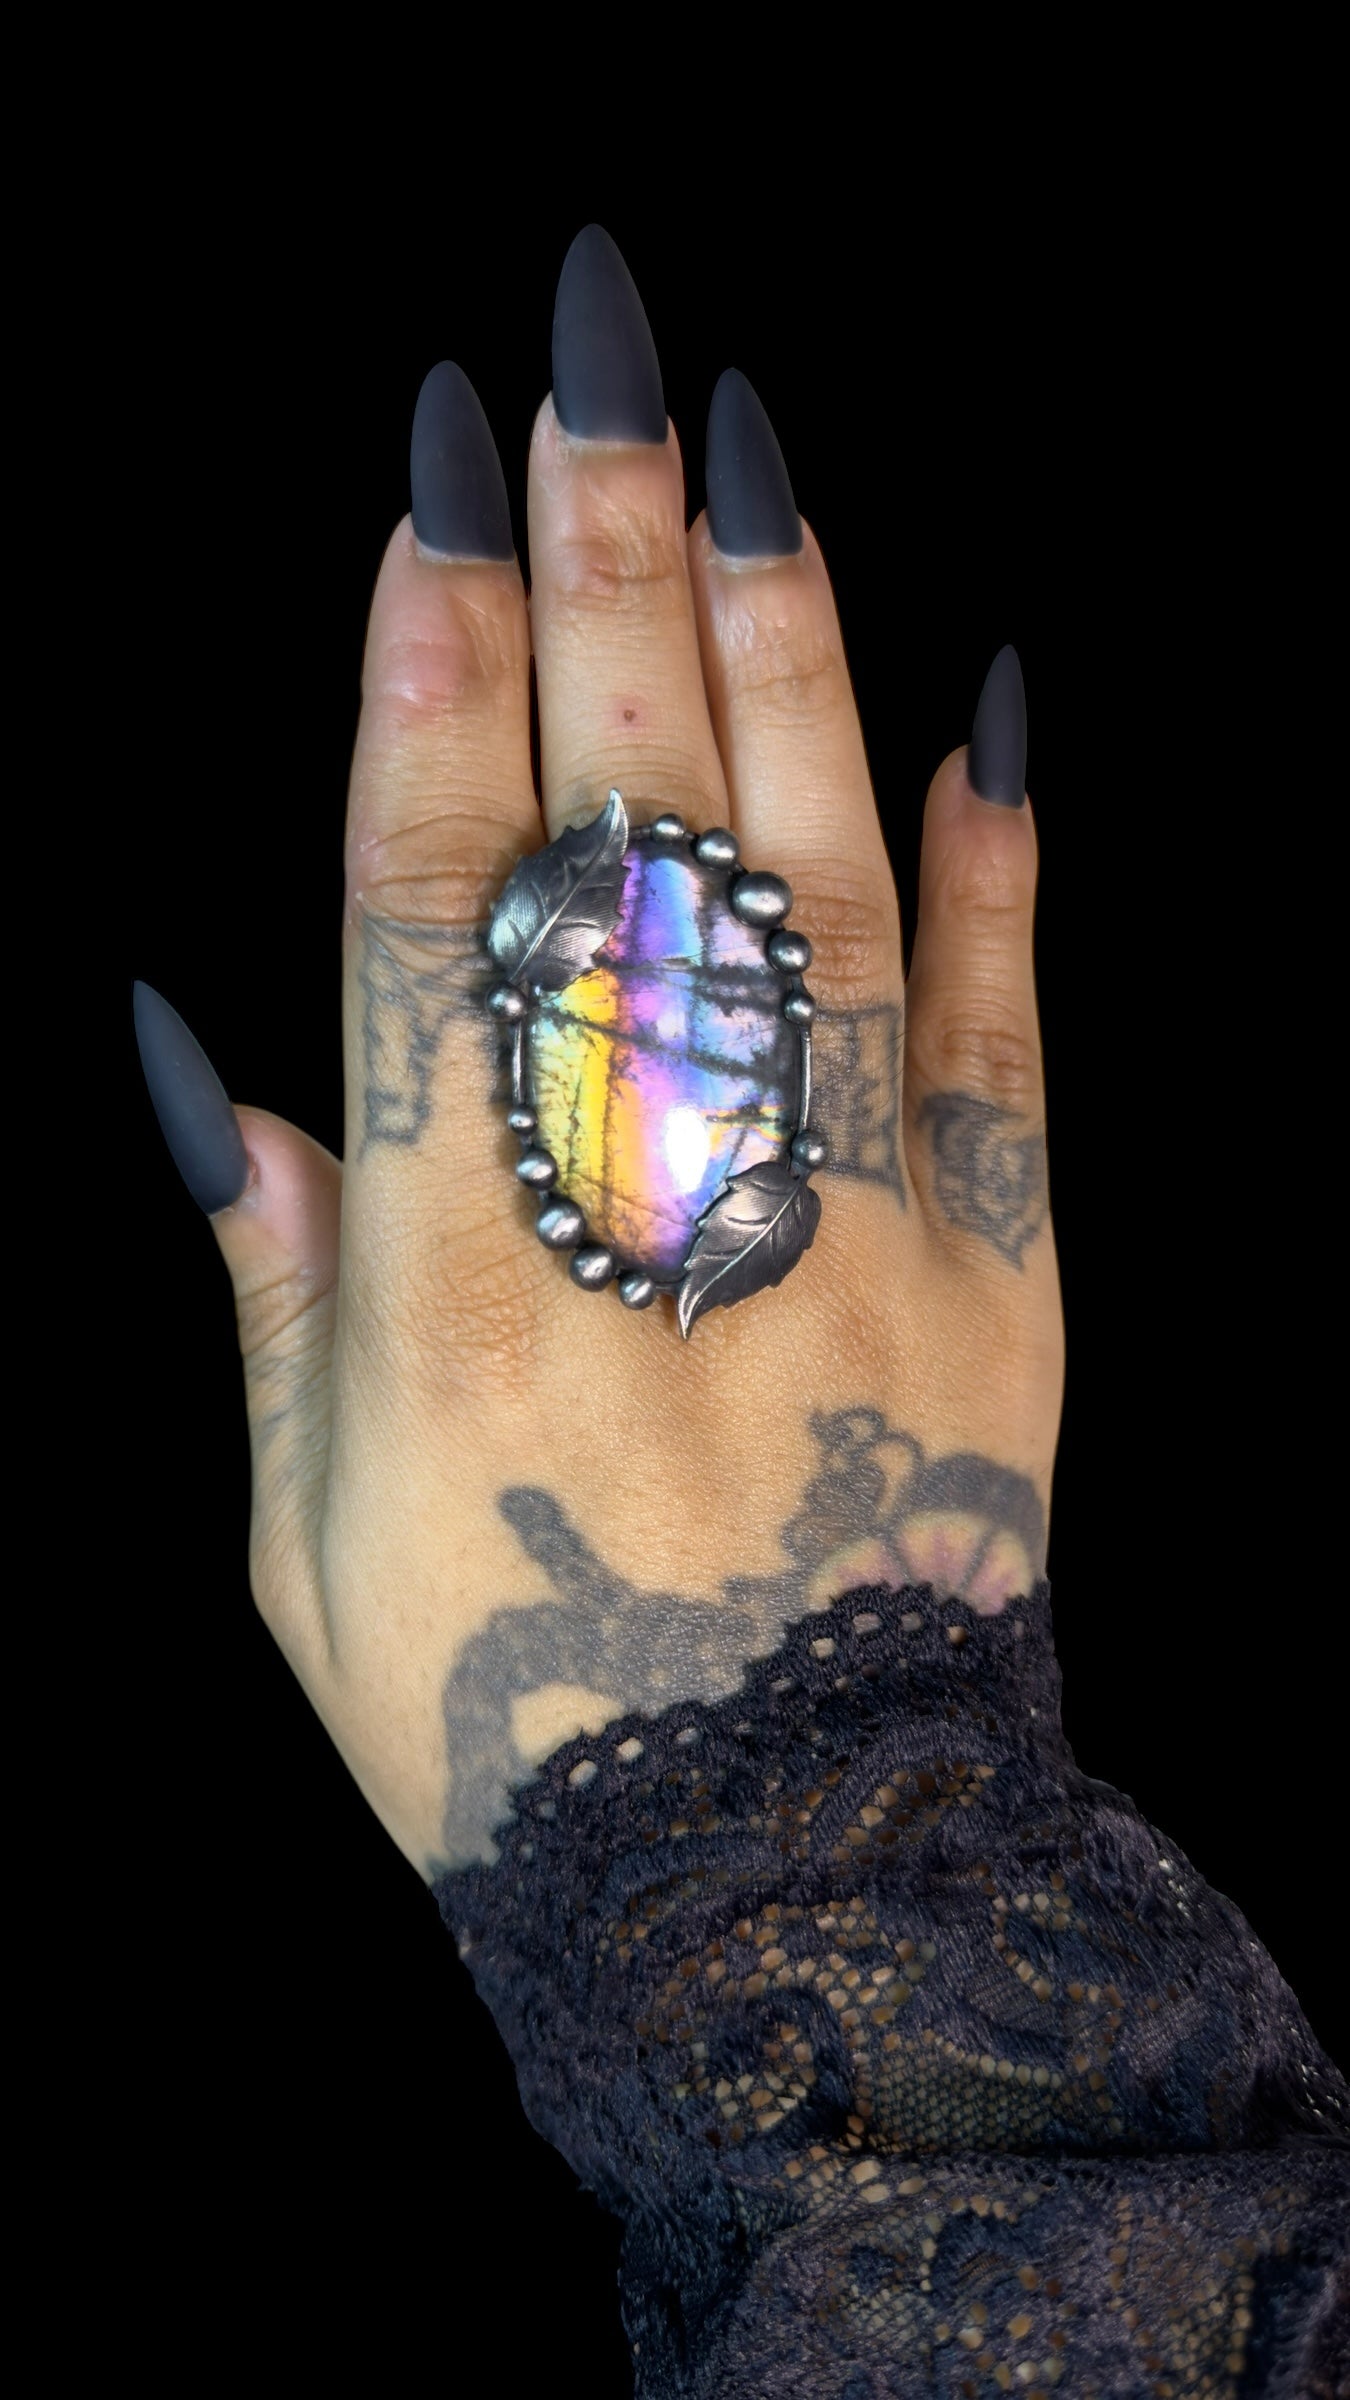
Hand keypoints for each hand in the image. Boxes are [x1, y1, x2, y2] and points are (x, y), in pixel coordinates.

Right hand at [136, 227, 1062, 1877]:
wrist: (788, 1893)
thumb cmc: (508, 1722)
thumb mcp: (302, 1549)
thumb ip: (266, 1295)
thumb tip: (200, 1064)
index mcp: (457, 1287)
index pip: (429, 921)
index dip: (424, 692)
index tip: (427, 491)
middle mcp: (657, 1220)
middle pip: (623, 850)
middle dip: (601, 584)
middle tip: (590, 360)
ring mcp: (851, 1235)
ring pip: (814, 895)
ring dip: (785, 659)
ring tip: (753, 451)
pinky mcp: (1002, 1283)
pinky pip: (1002, 1040)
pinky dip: (997, 870)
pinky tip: (987, 702)